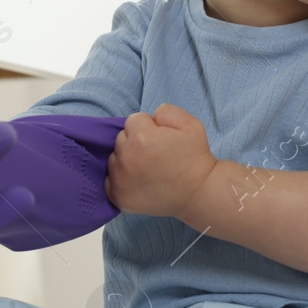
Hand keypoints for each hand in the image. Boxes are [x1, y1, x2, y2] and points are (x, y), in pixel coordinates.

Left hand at [105, 103, 217, 218]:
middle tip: (155, 154)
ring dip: (127, 160)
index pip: (134, 120)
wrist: (198, 193)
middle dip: (136, 142)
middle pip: (122, 138)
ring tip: (148, 169)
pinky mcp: (118, 197)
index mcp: (142, 137)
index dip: (149, 127)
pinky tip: (137, 181)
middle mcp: (126, 158)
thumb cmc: (195, 158)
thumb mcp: (191, 124)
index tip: (162, 140)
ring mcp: (120, 180)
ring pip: (114, 158)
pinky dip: (120, 180)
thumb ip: (166, 111)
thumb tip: (150, 117)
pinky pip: (109, 180)